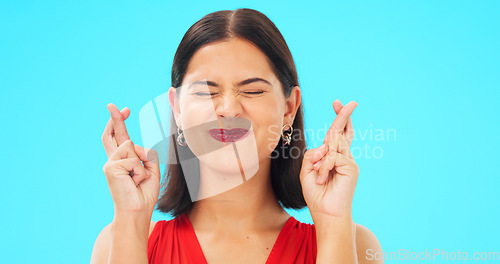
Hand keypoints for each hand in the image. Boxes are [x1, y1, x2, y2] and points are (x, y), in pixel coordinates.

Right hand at [101, 103, 160, 216]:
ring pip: (131, 147)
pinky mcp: (110, 168)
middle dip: (115, 118)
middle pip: (113, 135)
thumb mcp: (151, 170)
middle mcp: (114, 160)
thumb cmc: (144, 194)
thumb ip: (146, 154)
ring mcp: (110, 163)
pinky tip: (134, 182)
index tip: (123, 109)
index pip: (120, 138)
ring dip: (141, 164)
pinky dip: (139, 171)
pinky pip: (133, 159)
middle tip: (111, 105)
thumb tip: (134, 144)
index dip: (120, 123)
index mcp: (123, 161)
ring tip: (138, 179)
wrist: (137, 211)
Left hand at [300, 99, 358, 219]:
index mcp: (331, 157)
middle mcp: (342, 157)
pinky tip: (322, 180)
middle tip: (351, 102)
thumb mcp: (307, 171)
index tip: (337, 103)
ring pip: (332, 144)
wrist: (326, 214)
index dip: (339, 119)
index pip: (336, 134)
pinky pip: (332, 156)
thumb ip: (312, 154)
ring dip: (319, 161)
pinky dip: (323, 167)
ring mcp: (348, 161)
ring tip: (319, 178)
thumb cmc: (316, 195)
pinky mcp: (351, 167)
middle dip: (344, 115)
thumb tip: (325, 145)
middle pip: (342, 131)